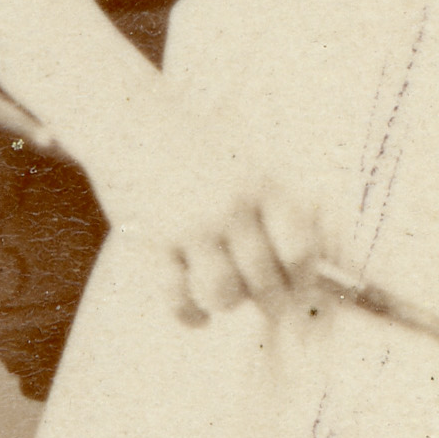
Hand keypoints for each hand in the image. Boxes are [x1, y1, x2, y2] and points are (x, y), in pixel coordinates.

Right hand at [99, 110, 326, 325]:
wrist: (130, 121)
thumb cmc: (199, 145)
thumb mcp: (248, 158)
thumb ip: (278, 202)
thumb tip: (308, 265)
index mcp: (262, 185)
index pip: (299, 249)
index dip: (303, 278)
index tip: (299, 286)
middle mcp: (229, 207)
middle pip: (265, 279)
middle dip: (273, 302)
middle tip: (271, 305)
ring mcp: (189, 226)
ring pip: (224, 294)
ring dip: (231, 303)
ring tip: (229, 294)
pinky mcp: (152, 242)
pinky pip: (176, 298)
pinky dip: (191, 316)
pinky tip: (200, 315)